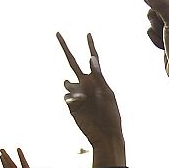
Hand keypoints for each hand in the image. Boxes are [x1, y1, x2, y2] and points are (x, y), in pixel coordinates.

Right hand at [57, 33, 124, 166]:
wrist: (105, 134)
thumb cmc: (111, 115)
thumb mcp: (107, 94)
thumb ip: (98, 76)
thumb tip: (91, 58)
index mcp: (98, 80)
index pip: (93, 59)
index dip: (90, 46)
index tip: (88, 33)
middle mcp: (86, 84)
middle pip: (72, 62)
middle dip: (65, 48)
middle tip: (57, 33)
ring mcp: (78, 94)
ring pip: (67, 82)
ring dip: (73, 87)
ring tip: (83, 98)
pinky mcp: (72, 105)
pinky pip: (66, 96)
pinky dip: (71, 97)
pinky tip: (79, 102)